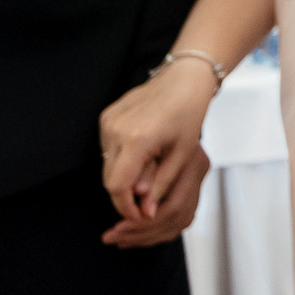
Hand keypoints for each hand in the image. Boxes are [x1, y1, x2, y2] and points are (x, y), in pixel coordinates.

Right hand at [97, 61, 216, 247]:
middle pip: (109, 179)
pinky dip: (121, 159)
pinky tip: (142, 154)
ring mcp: (107, 122)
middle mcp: (116, 130)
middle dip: (125, 196)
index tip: (140, 216)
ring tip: (149, 174)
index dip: (126, 207)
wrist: (183, 79)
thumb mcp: (181, 155)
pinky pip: (107, 149)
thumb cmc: (188, 114)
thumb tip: (146, 214)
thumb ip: (160, 185)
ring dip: (124, 177)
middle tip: (146, 203)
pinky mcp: (105, 117)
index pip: (117, 187)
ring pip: (107, 165)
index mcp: (136, 139)